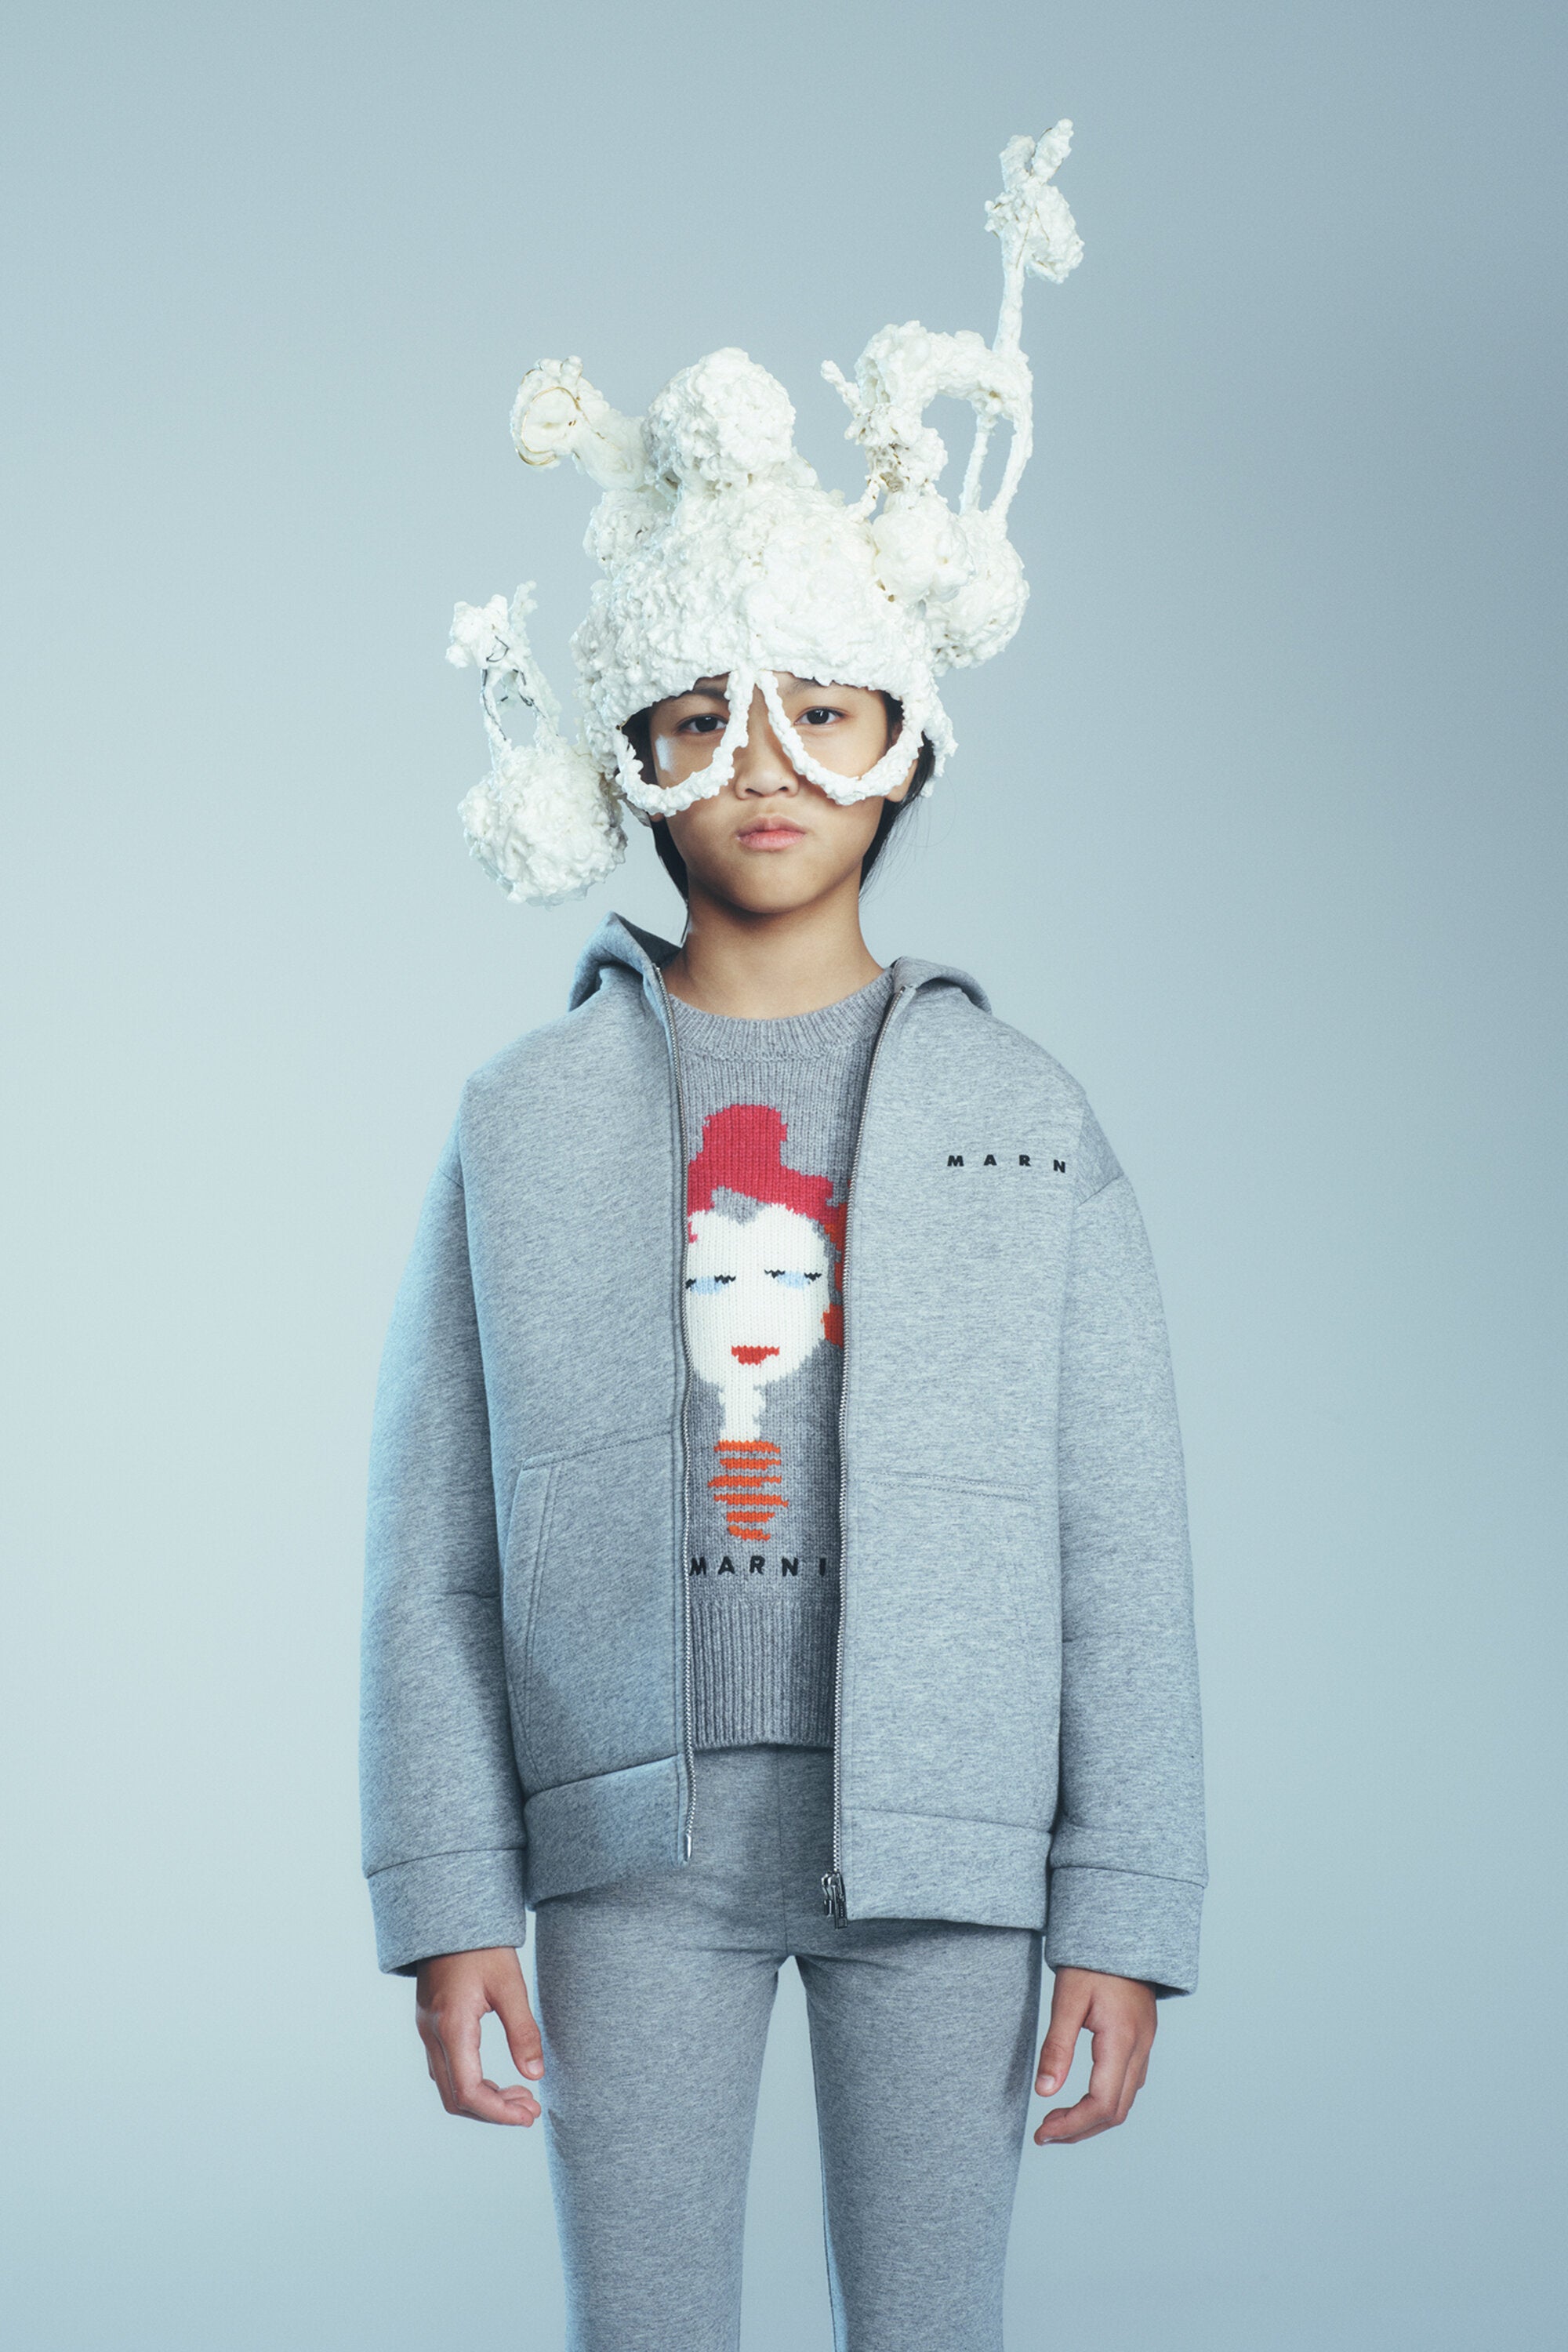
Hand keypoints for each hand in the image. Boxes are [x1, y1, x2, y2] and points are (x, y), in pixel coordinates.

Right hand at [415, 1946, 543, 2125]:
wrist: (450, 1916)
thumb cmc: (482, 1945)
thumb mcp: (510, 1983)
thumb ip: (523, 2031)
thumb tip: (535, 2076)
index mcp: (453, 2026)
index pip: (470, 2091)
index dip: (499, 2113)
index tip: (528, 2115)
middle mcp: (433, 2034)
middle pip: (456, 2099)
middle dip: (493, 2112)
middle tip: (530, 2110)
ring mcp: (427, 2031)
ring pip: (449, 2088)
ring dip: (483, 2101)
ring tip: (521, 2098)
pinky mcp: (430, 2025)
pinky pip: (446, 2070)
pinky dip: (472, 2084)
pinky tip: (498, 2080)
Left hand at [1032, 1965, 1155, 2145]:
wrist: (1121, 1932)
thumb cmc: (1092, 1961)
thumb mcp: (1067, 1998)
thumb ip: (1057, 2047)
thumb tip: (1044, 2092)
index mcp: (1122, 2040)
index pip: (1101, 2104)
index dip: (1071, 2126)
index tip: (1042, 2132)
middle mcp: (1140, 2049)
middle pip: (1115, 2112)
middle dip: (1079, 2130)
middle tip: (1045, 2133)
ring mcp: (1145, 2046)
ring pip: (1125, 2102)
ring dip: (1092, 2120)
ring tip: (1058, 2122)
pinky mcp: (1142, 2041)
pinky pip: (1128, 2085)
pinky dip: (1104, 2103)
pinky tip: (1082, 2099)